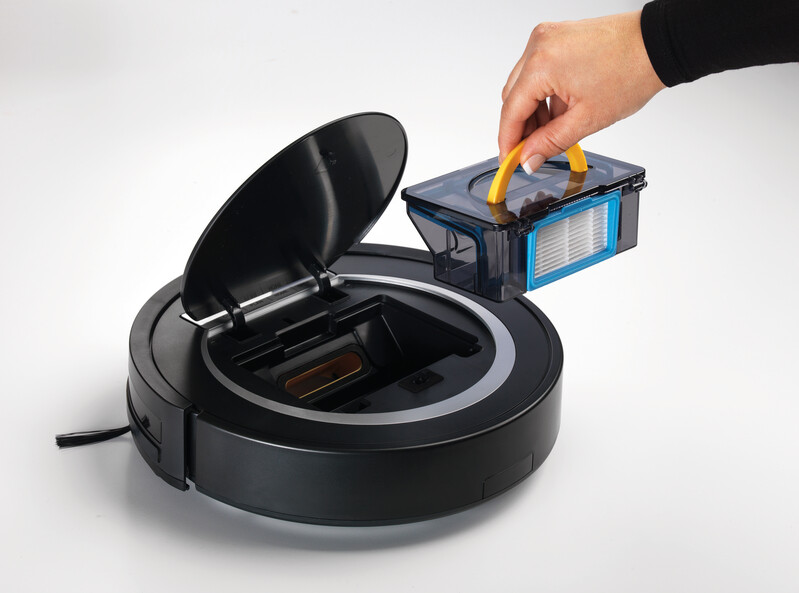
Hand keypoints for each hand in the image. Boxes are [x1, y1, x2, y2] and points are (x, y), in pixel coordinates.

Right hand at [499, 11, 664, 172]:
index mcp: (542, 64)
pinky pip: (538, 71)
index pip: (511, 110)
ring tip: (552, 131)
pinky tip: (559, 111)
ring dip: (533, 111)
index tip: (508, 159)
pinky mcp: (558, 37)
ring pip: (524, 84)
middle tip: (531, 151)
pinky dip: (544, 93)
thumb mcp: (586, 119)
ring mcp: (548, 38)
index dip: (508, 140)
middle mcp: (539, 45)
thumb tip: (529, 159)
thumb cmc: (631, 71)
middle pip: (513, 96)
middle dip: (521, 127)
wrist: (656, 45)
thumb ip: (550, 142)